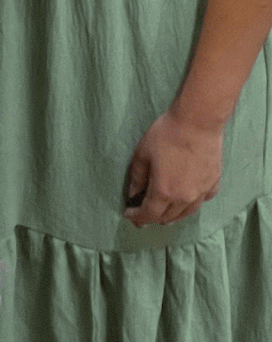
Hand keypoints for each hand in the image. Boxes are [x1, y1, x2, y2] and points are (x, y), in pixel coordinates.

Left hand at [123, 108, 222, 226]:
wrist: (197, 123)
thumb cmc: (166, 135)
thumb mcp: (142, 154)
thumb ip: (137, 178)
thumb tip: (133, 194)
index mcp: (164, 192)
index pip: (149, 214)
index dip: (137, 217)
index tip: (128, 215)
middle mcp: (185, 198)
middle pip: (168, 218)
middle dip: (153, 219)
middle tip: (142, 216)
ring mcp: (202, 193)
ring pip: (185, 214)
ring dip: (171, 216)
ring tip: (162, 215)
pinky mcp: (213, 185)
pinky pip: (200, 202)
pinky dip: (189, 206)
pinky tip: (184, 201)